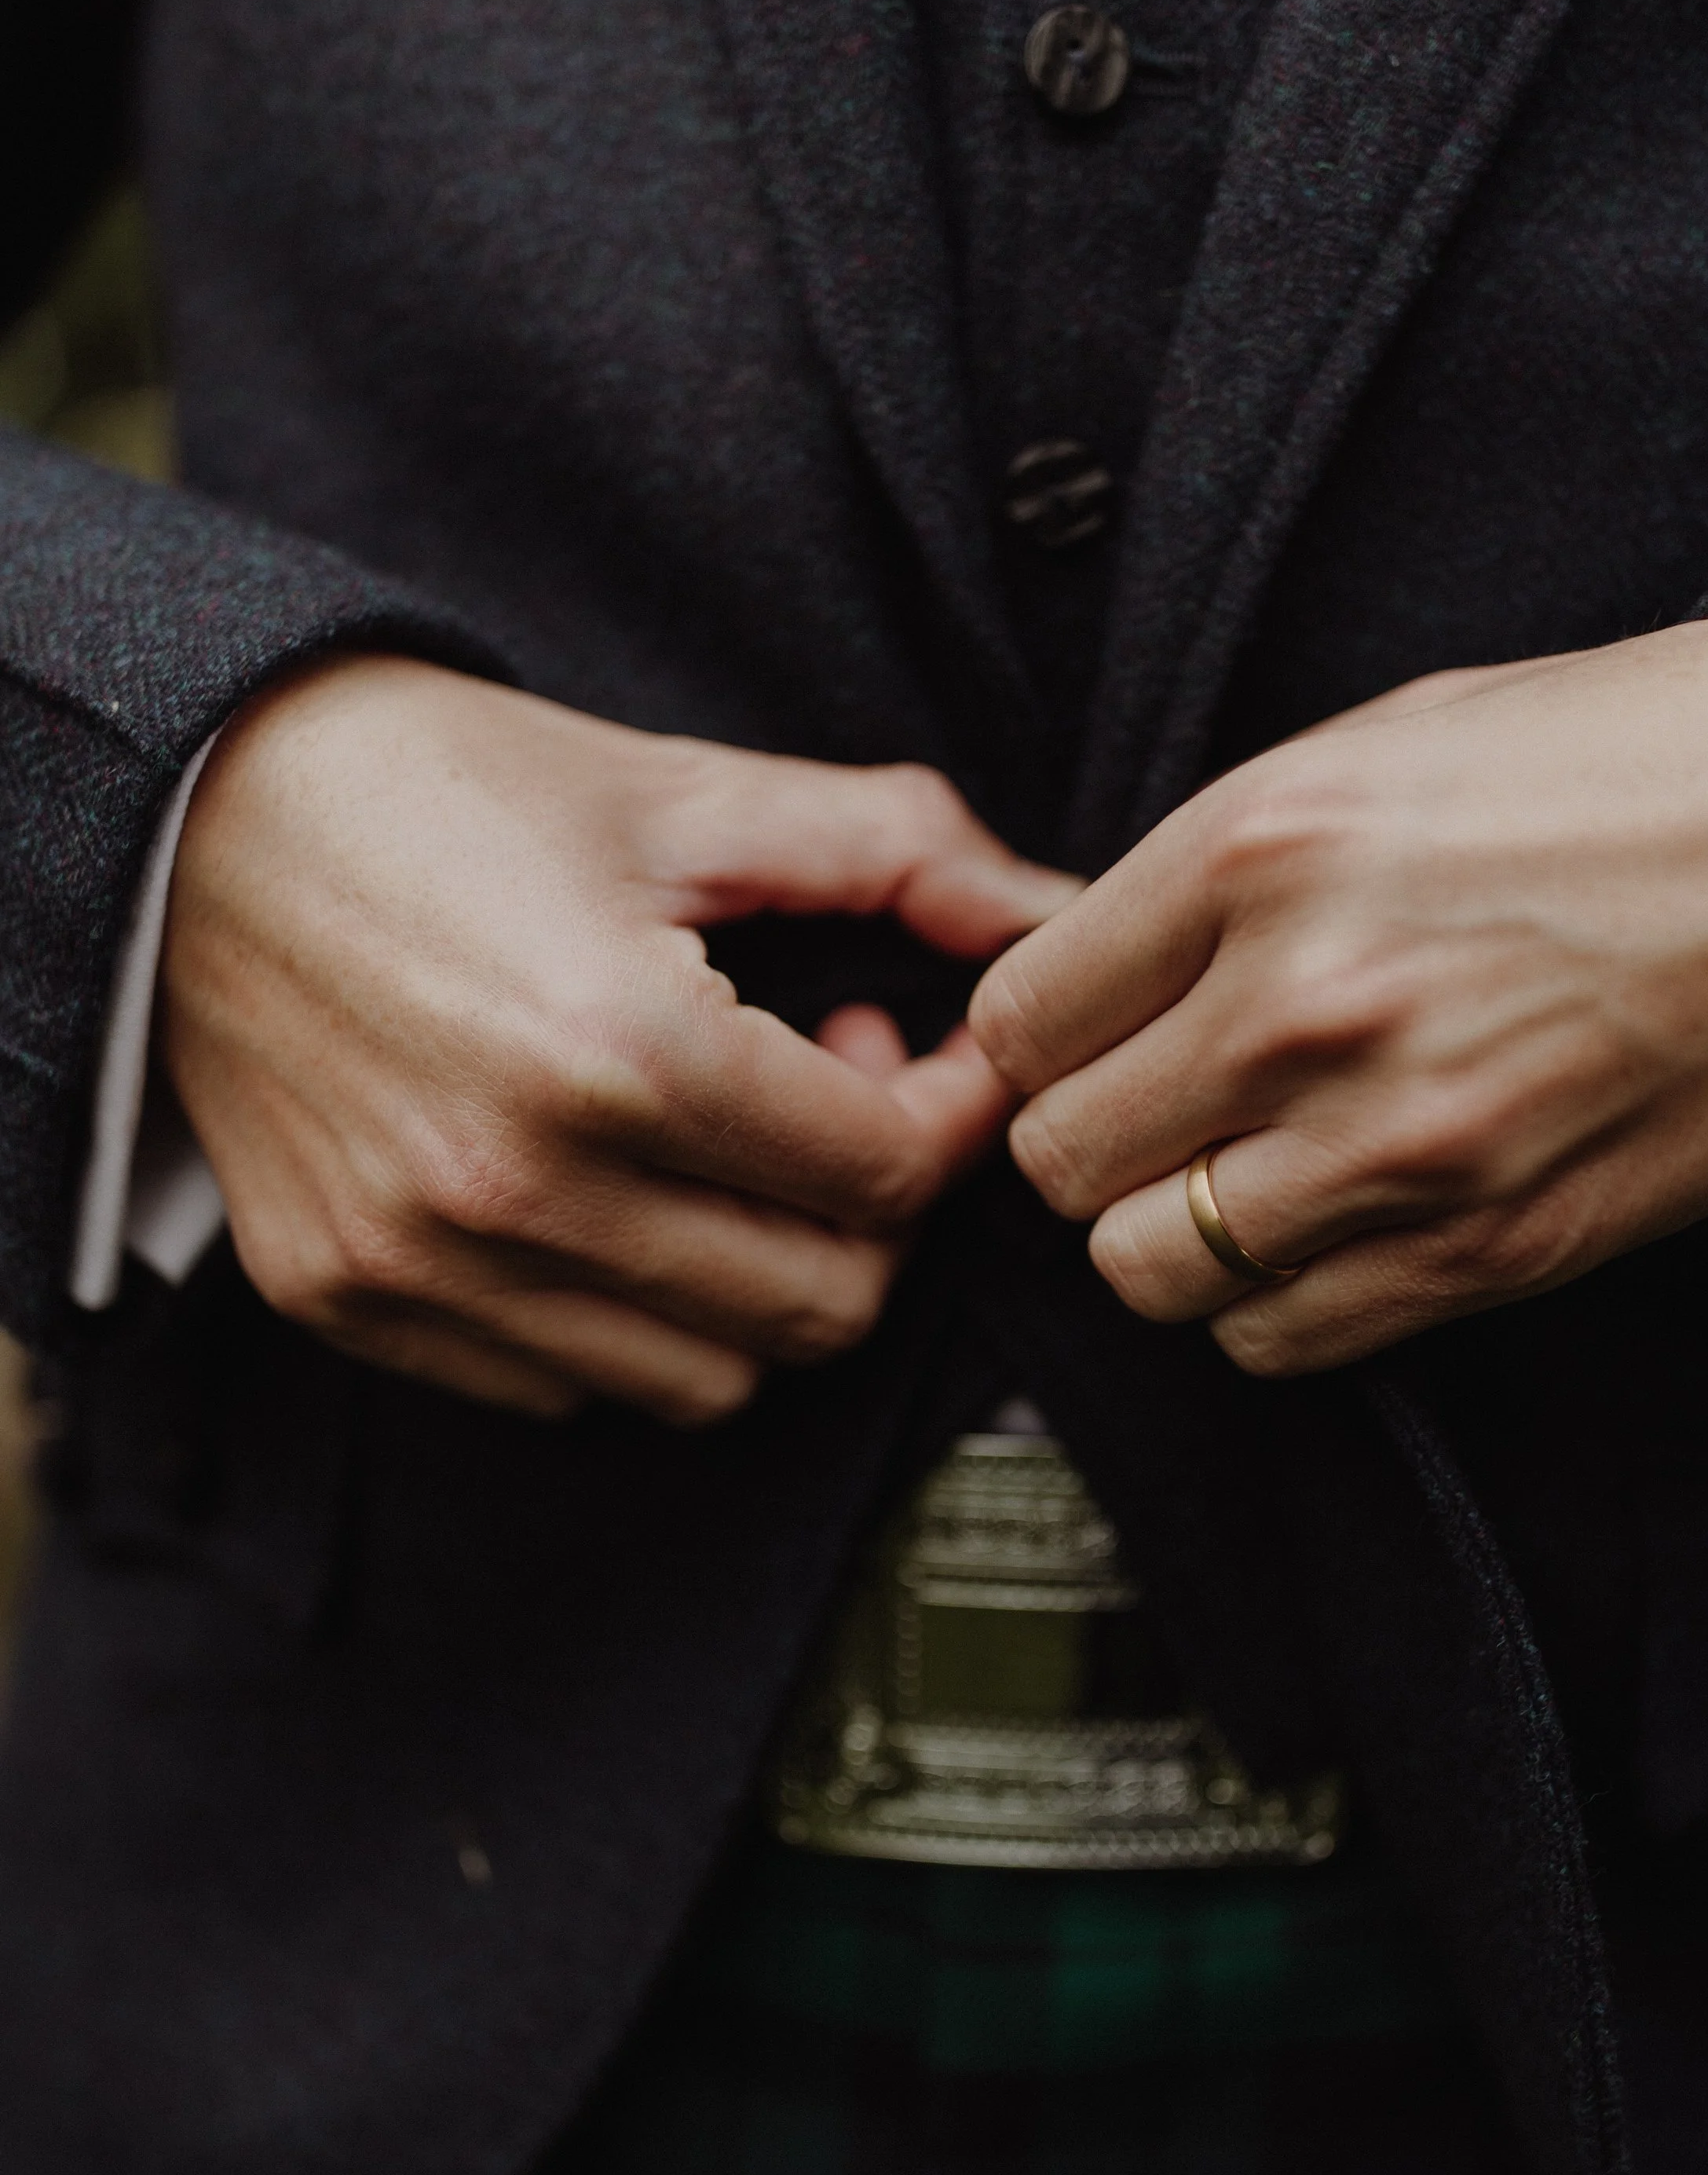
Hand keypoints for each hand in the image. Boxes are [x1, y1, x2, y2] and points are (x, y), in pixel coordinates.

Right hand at [162, 655, 1075, 1418]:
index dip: (952, 1114)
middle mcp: (518, 1187)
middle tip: (828, 1090)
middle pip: (821, 1306)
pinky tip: (614, 1191)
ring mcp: (426, 1262)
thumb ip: (891, 847)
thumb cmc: (442, 787)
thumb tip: (1053, 909)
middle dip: (871, 1211)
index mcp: (618, 1049)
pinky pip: (567, 1387)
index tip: (933, 1050)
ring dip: (760, 1278)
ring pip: (707, 1379)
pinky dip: (631, 1320)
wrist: (189, 818)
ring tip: (718, 1145)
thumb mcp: (677, 789)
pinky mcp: (354, 1298)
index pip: (884, 1174)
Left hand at [969, 613, 1707, 1373]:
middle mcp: (1307, 1001)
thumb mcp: (1401, 742)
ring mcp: (1401, 1141)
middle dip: (1088, 1141)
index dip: (1035, 1040)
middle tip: (1156, 1110)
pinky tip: (1330, 1228)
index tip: (1078, 1041)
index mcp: (1264, 846)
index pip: (1019, 1016)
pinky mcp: (1494, 1247)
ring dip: (1169, 1234)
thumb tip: (1108, 960)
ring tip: (1240, 1175)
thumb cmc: (1659, 761)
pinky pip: (1277, 1339)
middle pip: (1059, 1158)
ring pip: (1144, 1270)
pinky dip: (1275, 1302)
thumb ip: (1230, 862)